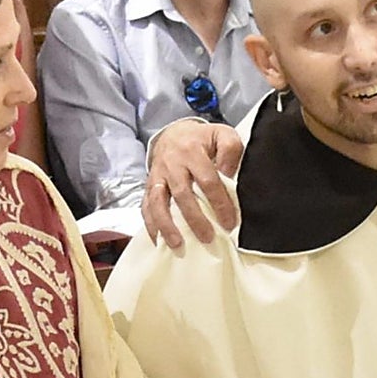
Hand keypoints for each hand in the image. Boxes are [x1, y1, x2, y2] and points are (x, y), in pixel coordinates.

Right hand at [143, 120, 243, 247]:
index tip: (229, 222)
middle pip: (182, 194)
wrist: (174, 134)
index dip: (219, 203)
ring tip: (176, 244)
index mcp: (192, 151)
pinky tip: (158, 240)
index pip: (207, 180)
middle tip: (207, 238)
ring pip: (158, 202)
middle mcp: (172, 164)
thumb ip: (231, 150)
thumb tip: (230, 175)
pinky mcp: (149, 185)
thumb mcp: (222, 134)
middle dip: (195, 219)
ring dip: (166, 224)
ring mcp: (158, 175)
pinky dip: (150, 224)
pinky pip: (145, 205)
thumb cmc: (203, 140)